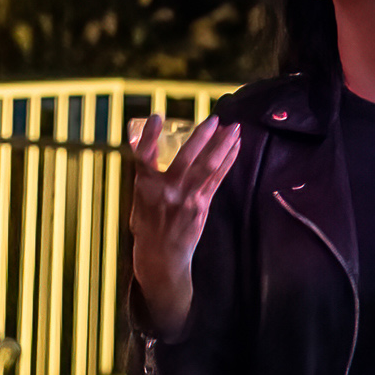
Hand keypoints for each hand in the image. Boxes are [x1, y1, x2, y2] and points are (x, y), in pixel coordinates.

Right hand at [129, 114, 240, 337]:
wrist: (161, 259)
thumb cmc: (148, 226)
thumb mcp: (139, 199)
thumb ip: (147, 174)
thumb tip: (151, 144)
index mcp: (145, 187)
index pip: (144, 156)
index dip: (150, 136)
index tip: (158, 116)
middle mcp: (167, 191)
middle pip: (186, 158)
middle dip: (202, 136)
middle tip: (215, 118)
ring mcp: (187, 198)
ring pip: (208, 166)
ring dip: (223, 145)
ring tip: (235, 127)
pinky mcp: (202, 205)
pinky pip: (218, 178)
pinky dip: (228, 160)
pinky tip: (236, 147)